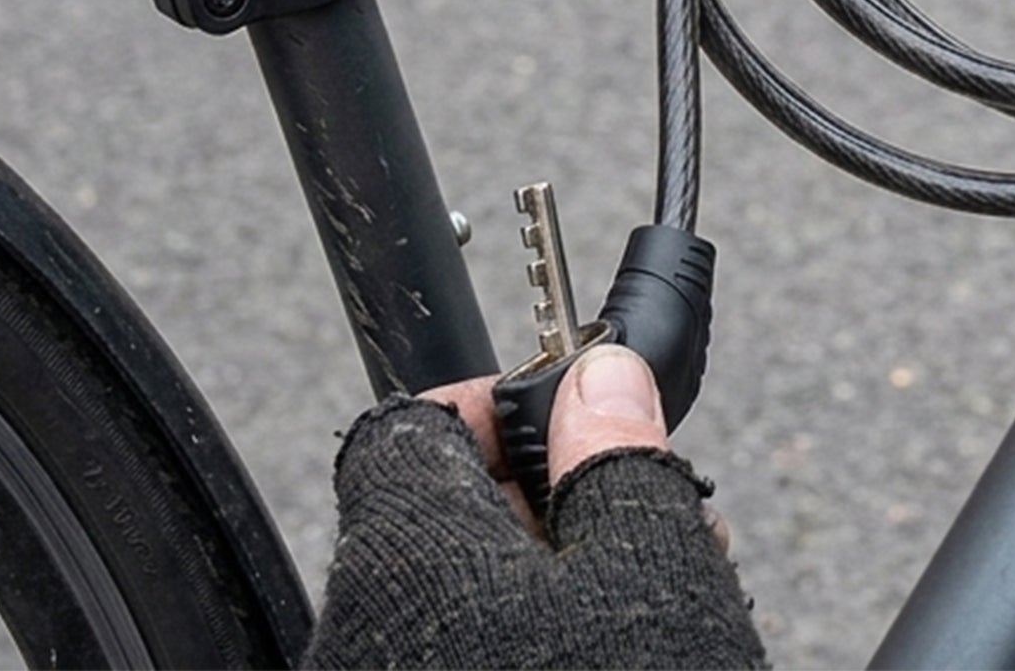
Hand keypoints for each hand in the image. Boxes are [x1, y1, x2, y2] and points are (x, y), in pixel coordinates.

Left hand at [303, 347, 765, 669]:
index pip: (408, 430)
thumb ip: (616, 455)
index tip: (575, 410)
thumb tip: (599, 374)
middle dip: (549, 509)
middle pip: (438, 526)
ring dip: (552, 590)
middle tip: (648, 522)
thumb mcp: (651, 571)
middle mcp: (357, 639)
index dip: (496, 403)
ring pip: (457, 612)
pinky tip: (617, 662)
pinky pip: (455, 668)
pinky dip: (530, 655)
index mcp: (403, 559)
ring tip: (657, 607)